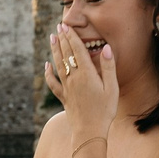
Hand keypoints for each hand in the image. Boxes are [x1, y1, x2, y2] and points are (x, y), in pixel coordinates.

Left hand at [44, 23, 116, 141]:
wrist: (89, 131)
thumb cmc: (104, 110)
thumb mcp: (112, 88)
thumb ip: (108, 67)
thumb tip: (106, 48)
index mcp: (86, 74)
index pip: (77, 50)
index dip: (71, 37)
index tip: (66, 26)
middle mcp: (74, 78)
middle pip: (66, 55)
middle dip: (62, 39)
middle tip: (58, 27)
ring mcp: (67, 88)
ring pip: (58, 65)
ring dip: (54, 51)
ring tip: (51, 38)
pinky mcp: (63, 97)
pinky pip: (53, 82)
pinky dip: (48, 73)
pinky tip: (46, 65)